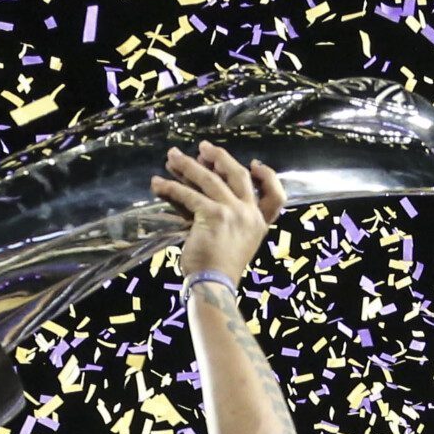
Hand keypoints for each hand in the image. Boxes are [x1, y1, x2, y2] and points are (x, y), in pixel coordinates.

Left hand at [151, 141, 286, 280]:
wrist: (214, 285)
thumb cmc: (220, 269)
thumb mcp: (235, 243)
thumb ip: (228, 220)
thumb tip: (201, 193)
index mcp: (259, 224)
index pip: (275, 196)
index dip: (268, 177)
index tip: (255, 165)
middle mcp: (250, 215)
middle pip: (239, 176)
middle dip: (219, 158)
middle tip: (202, 148)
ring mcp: (234, 212)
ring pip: (209, 179)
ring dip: (188, 165)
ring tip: (172, 157)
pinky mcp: (213, 214)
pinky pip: (189, 195)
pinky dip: (171, 188)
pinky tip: (158, 184)